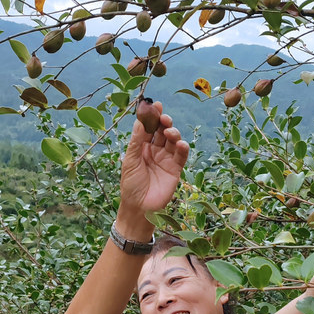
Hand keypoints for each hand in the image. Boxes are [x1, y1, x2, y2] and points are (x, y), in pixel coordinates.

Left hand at [117, 102, 189, 231]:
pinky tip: (180, 144)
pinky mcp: (175, 169)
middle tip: (164, 118)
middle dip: (164, 122)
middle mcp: (155, 150)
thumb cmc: (130, 184)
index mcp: (142, 147)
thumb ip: (137, 141)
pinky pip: (181, 155)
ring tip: (170, 133)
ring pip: (173, 140)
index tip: (155, 105)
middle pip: (163, 131)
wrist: (139, 207)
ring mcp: (166, 159)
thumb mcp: (130, 161)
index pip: (149, 128)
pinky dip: (182, 148)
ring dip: (173, 133)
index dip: (153, 116)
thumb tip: (140, 121)